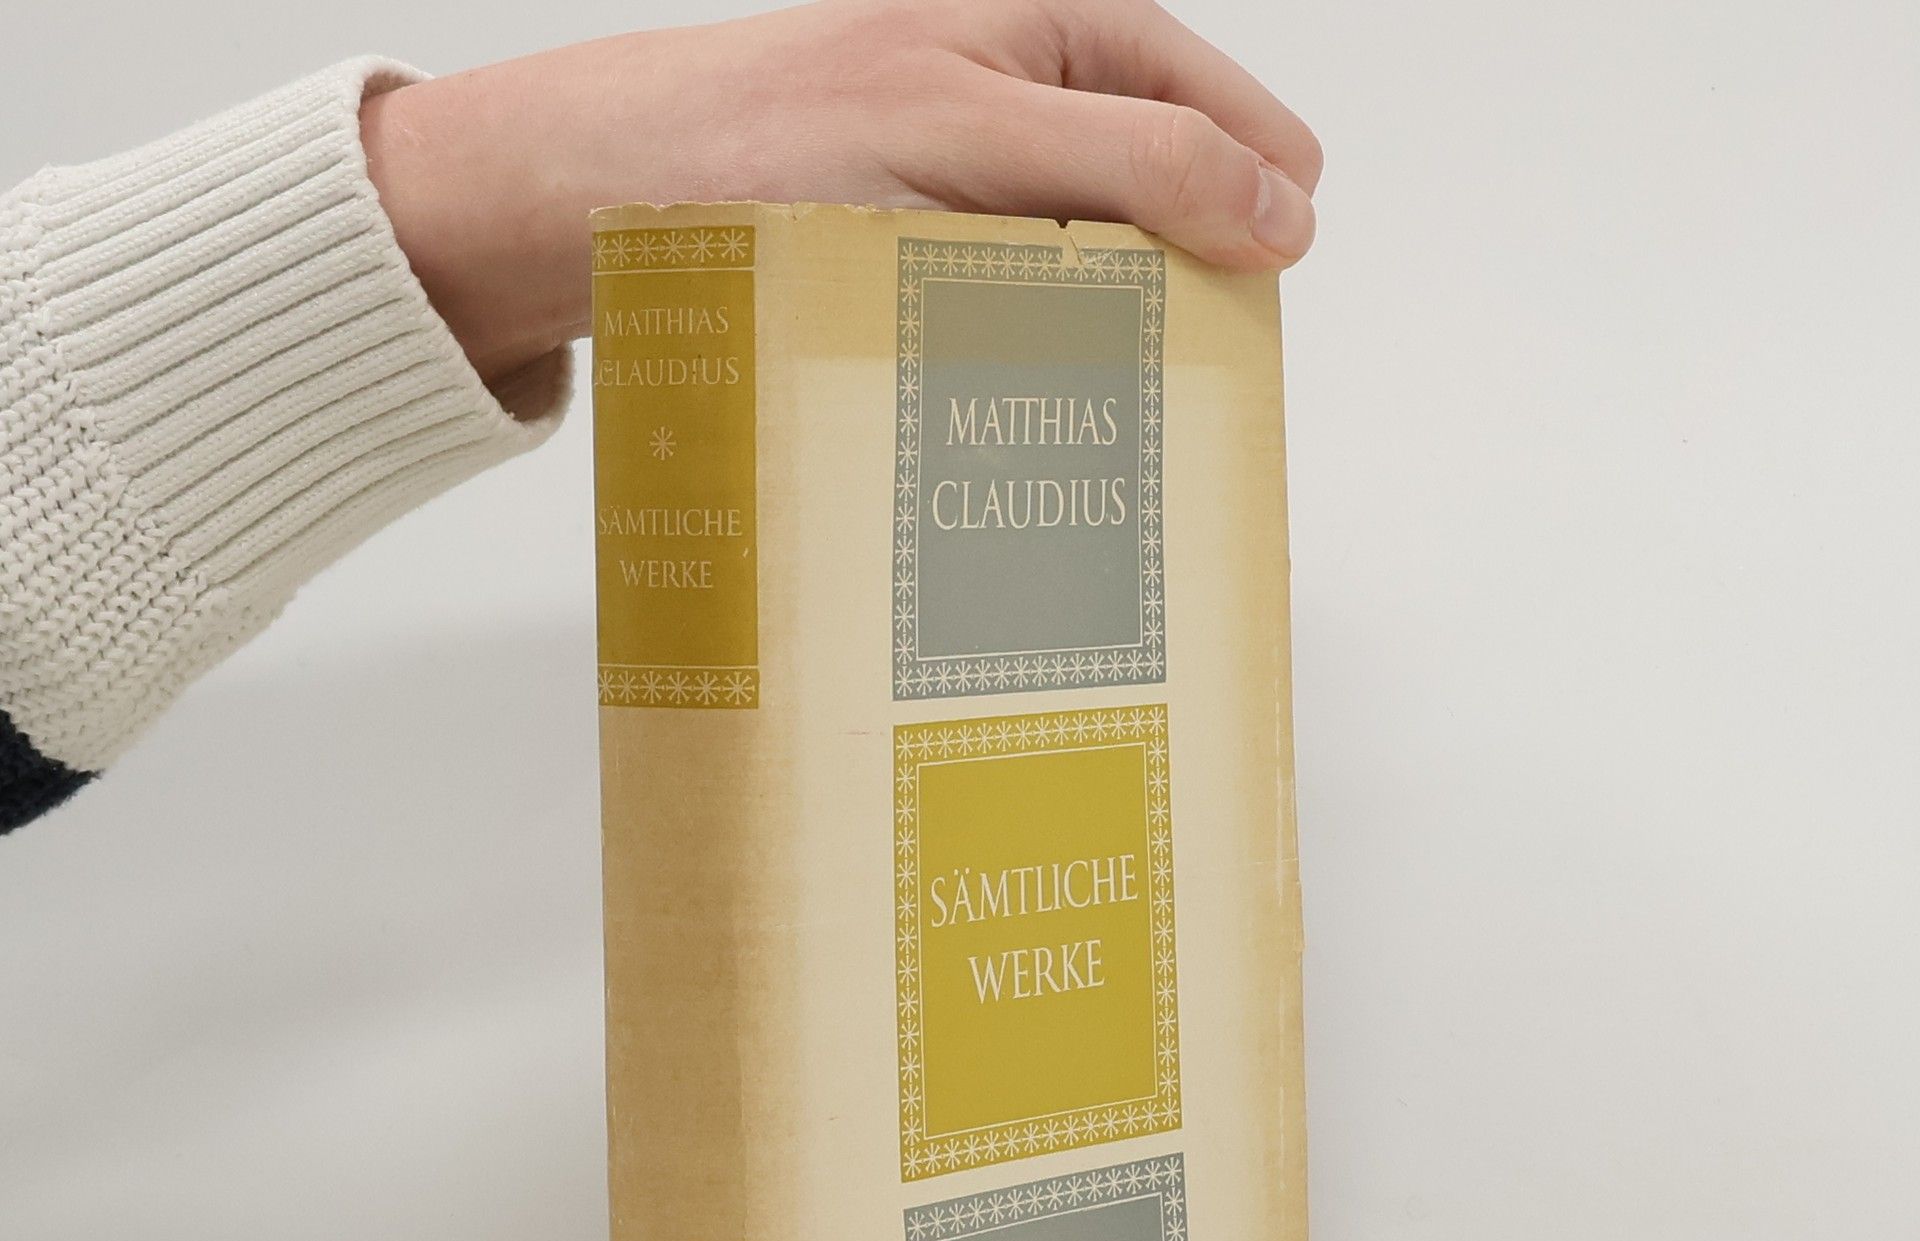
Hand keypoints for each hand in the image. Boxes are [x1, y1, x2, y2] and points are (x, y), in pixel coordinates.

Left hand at [360, 0, 1320, 390]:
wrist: (594, 205)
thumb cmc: (761, 145)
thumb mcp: (973, 135)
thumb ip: (1135, 162)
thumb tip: (1278, 205)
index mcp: (1026, 29)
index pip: (1187, 93)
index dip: (1251, 177)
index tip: (1289, 267)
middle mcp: (989, 99)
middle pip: (1135, 181)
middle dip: (1180, 262)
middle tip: (1220, 354)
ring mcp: (939, 181)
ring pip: (1064, 255)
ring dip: (1099, 322)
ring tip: (1131, 395)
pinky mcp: (888, 255)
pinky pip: (991, 302)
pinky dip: (1022, 351)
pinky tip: (1029, 399)